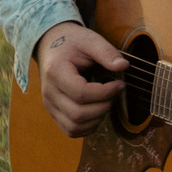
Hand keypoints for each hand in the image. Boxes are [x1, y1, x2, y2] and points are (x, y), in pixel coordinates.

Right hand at [33, 21, 127, 136]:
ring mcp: (50, 105)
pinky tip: (98, 110)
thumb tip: (123, 66)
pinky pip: (71, 130)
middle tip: (115, 92)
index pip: (81, 93)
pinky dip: (88, 126)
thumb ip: (106, 52)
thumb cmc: (71, 43)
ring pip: (75, 126)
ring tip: (106, 101)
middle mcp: (49, 92)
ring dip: (97, 118)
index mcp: (56, 72)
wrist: (51, 45)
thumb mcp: (90, 40)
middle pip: (78, 114)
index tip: (120, 83)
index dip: (105, 92)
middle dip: (104, 106)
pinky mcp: (54, 113)